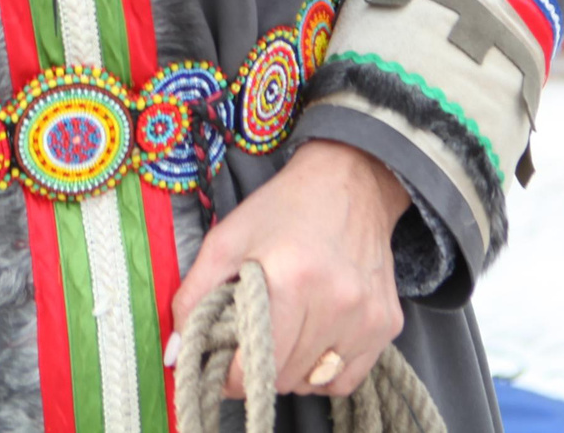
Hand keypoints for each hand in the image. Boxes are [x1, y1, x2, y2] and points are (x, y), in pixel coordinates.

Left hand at [168, 141, 408, 398]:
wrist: (351, 181)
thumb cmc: (282, 208)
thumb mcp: (226, 239)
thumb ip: (194, 296)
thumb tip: (175, 353)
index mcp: (292, 279)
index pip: (256, 364)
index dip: (230, 374)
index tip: (223, 363)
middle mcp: (337, 302)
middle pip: (282, 376)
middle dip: (257, 368)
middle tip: (250, 341)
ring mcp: (367, 316)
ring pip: (313, 382)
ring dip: (289, 370)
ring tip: (282, 334)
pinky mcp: (388, 324)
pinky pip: (347, 378)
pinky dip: (323, 373)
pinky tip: (311, 341)